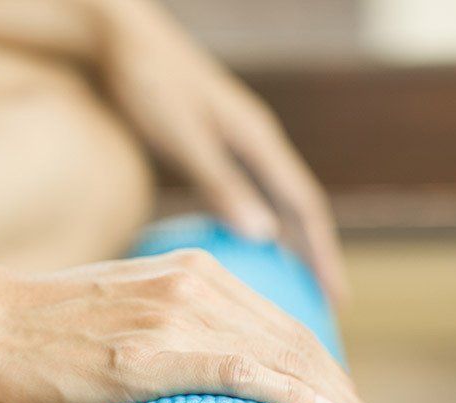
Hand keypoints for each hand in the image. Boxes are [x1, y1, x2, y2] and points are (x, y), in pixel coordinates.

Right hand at [0, 249, 394, 402]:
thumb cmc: (38, 334)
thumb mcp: (121, 321)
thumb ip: (169, 340)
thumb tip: (200, 395)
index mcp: (196, 275)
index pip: (284, 330)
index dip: (329, 377)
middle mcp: (196, 284)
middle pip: (297, 346)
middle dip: (348, 401)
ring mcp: (171, 315)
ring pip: (279, 360)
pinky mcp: (142, 353)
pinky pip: (235, 372)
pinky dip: (288, 395)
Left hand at [94, 0, 348, 302]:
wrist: (118, 37)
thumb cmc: (146, 81)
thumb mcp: (184, 136)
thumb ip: (222, 183)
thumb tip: (266, 236)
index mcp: (260, 139)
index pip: (306, 208)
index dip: (324, 256)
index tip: (336, 301)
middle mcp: (257, 144)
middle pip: (298, 212)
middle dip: (314, 262)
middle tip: (323, 313)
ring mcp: (236, 146)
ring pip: (272, 207)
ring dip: (286, 251)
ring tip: (289, 298)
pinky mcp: (212, 150)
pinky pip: (243, 200)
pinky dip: (249, 233)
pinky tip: (234, 263)